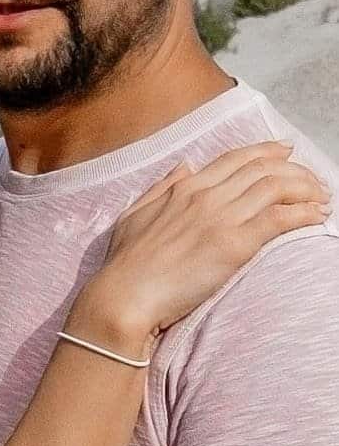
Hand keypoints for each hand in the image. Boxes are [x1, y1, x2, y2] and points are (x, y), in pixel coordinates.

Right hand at [71, 142, 330, 355]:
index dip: (265, 151)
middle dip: (295, 170)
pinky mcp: (233, 245)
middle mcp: (204, 195)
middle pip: (261, 170)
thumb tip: (185, 166)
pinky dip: (303, 214)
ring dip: (306, 190)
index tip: (286, 151)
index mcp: (183, 187)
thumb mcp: (135, 213)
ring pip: (275, 188)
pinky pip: (278, 219)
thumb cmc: (126, 261)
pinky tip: (317, 217)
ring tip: (322, 199)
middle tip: (315, 182)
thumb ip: (162, 187)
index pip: (234, 159)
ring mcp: (219, 218)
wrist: (126, 294)